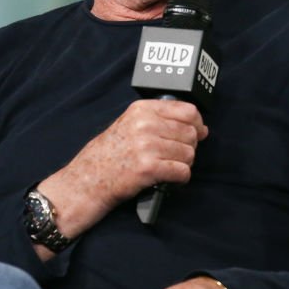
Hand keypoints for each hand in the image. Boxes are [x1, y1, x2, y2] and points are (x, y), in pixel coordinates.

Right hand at [37, 99, 206, 239]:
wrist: (88, 179)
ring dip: (184, 164)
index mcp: (142, 110)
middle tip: (177, 156)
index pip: (187, 111)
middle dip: (189, 147)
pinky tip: (170, 179)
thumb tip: (199, 126)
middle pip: (190, 133)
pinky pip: (182, 171)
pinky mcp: (148, 168)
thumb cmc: (111, 153)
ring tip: (170, 167)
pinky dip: (180, 178)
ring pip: (189, 154)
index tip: (198, 132)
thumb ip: (160, 120)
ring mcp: (146, 146)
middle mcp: (145, 125)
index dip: (197, 124)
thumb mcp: (130, 124)